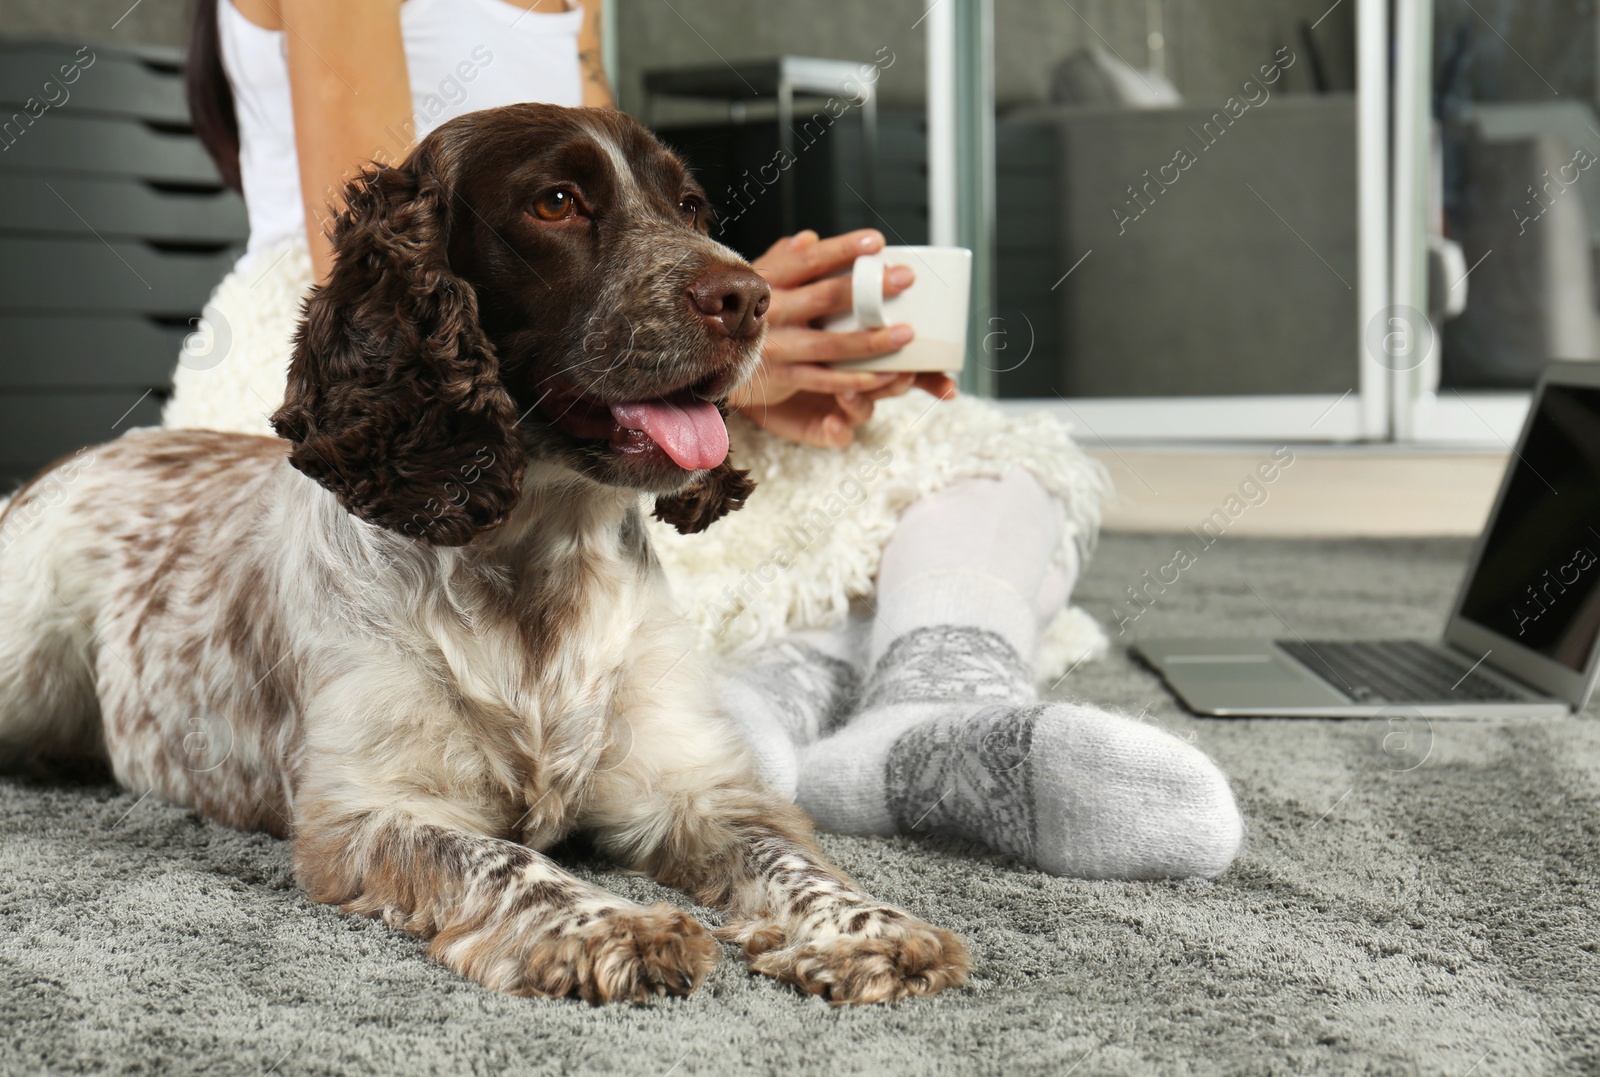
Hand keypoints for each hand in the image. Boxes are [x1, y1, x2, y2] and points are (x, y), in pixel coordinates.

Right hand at [729, 229, 957, 447]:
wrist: (711, 359)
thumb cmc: (742, 314)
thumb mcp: (754, 282)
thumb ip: (783, 260)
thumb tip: (811, 238)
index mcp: (768, 282)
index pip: (809, 260)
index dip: (843, 250)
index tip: (876, 242)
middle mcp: (773, 313)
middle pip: (825, 297)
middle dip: (868, 289)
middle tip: (905, 279)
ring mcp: (778, 347)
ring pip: (831, 344)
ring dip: (871, 340)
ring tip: (906, 333)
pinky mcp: (784, 377)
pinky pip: (826, 380)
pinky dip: (857, 380)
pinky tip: (885, 375)